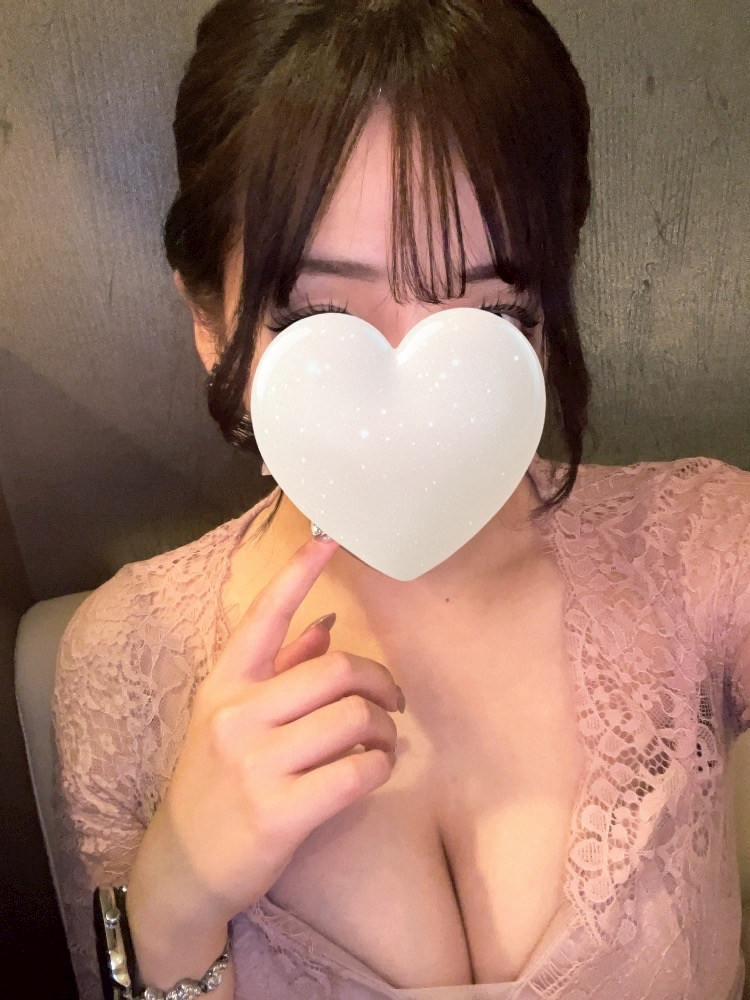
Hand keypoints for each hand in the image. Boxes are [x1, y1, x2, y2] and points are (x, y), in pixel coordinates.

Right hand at [127, 535, 401, 977]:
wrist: (183, 866)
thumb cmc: (215, 783)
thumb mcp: (231, 719)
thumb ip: (277, 670)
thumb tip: (326, 624)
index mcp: (225, 686)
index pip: (264, 617)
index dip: (298, 575)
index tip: (328, 540)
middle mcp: (237, 716)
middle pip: (337, 670)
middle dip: (381, 680)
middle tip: (393, 699)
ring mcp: (256, 765)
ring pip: (355, 718)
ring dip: (385, 728)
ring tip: (382, 741)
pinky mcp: (280, 812)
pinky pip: (358, 771)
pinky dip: (380, 765)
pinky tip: (375, 768)